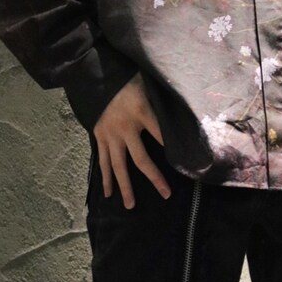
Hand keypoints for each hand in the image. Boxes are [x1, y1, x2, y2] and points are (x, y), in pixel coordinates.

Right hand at [94, 73, 170, 208]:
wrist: (95, 76)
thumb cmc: (126, 80)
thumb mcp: (147, 86)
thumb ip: (161, 101)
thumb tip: (182, 110)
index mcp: (141, 112)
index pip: (161, 133)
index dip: (173, 147)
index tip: (187, 162)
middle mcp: (125, 128)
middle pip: (140, 159)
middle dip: (154, 177)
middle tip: (165, 194)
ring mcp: (110, 135)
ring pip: (118, 166)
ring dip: (125, 186)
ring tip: (130, 205)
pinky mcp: (99, 137)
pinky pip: (103, 161)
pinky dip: (105, 177)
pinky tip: (108, 193)